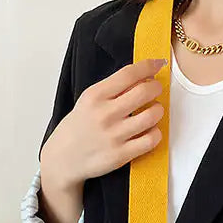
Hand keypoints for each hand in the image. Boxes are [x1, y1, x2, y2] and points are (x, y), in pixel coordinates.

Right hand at [41, 58, 166, 191]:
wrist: (64, 158)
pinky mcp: (121, 154)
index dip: (148, 66)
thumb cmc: (78, 128)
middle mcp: (105, 114)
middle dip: (156, 88)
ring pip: (152, 116)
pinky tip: (151, 131)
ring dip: (158, 110)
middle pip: (144, 92)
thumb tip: (141, 77)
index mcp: (95, 96)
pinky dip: (156, 133)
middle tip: (156, 89)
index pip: (128, 74)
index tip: (158, 64)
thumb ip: (111, 90)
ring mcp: (114, 135)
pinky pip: (151, 140)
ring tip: (154, 111)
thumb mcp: (87, 101)